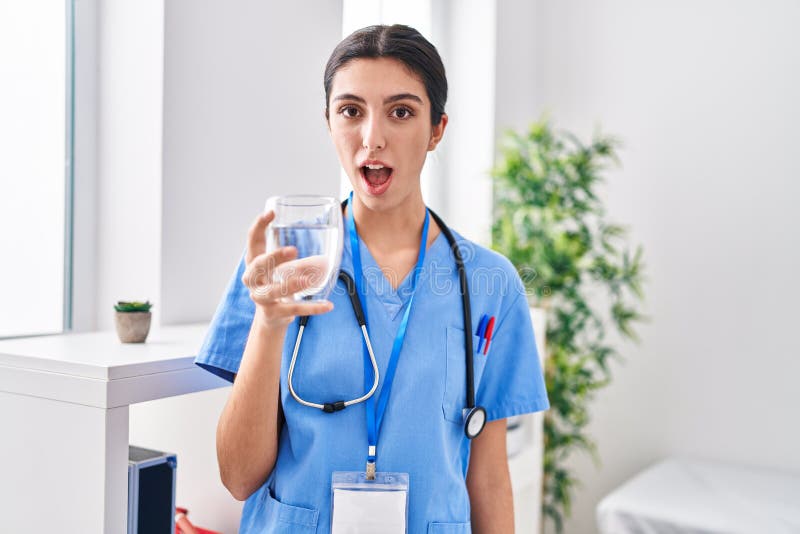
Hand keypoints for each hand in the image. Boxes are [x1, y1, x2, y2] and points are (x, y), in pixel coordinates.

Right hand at [242, 210, 333, 328]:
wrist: (271, 317)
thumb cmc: (278, 283)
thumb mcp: (282, 266)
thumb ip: (295, 254)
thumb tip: (327, 236)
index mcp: (254, 262)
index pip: (252, 240)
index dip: (259, 226)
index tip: (271, 213)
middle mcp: (253, 279)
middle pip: (258, 266)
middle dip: (273, 257)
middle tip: (293, 250)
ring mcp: (261, 297)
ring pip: (273, 291)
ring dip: (290, 285)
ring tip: (308, 280)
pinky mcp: (273, 313)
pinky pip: (293, 309)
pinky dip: (311, 308)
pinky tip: (327, 306)